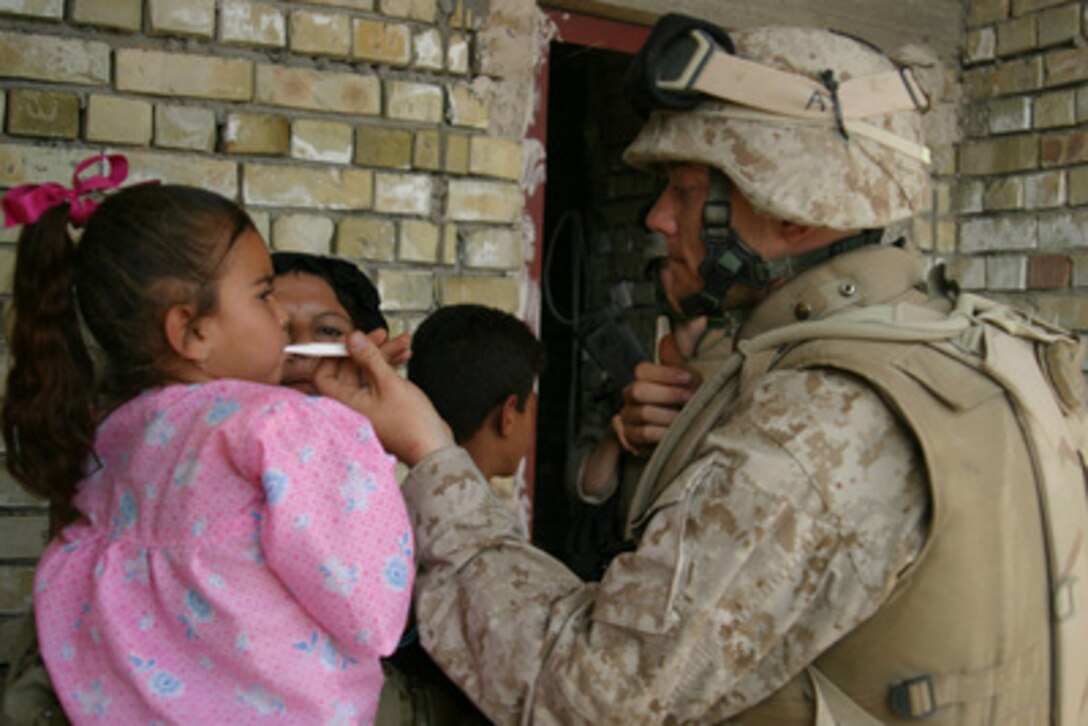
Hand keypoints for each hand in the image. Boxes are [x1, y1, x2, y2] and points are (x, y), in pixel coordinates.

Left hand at [314, 332, 452, 465]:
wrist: (432, 446)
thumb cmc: (411, 425)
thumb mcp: (389, 383)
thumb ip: (369, 357)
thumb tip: (352, 339)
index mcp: (345, 403)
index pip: (324, 373)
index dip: (335, 353)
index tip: (350, 339)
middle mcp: (352, 405)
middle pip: (349, 369)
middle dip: (367, 349)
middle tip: (382, 335)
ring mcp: (367, 405)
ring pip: (367, 372)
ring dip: (383, 355)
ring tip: (402, 343)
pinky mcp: (381, 404)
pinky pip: (378, 380)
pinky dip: (389, 367)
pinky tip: (404, 356)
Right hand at [613, 362, 696, 453]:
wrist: (685, 433)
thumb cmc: (684, 404)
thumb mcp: (685, 380)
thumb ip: (675, 359)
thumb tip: (668, 337)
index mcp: (642, 379)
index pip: (642, 370)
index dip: (666, 373)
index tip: (688, 377)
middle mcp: (631, 396)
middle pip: (639, 391)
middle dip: (668, 395)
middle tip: (688, 398)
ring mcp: (629, 417)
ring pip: (643, 413)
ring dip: (669, 416)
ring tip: (684, 418)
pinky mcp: (631, 438)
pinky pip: (644, 433)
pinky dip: (663, 433)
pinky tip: (674, 432)